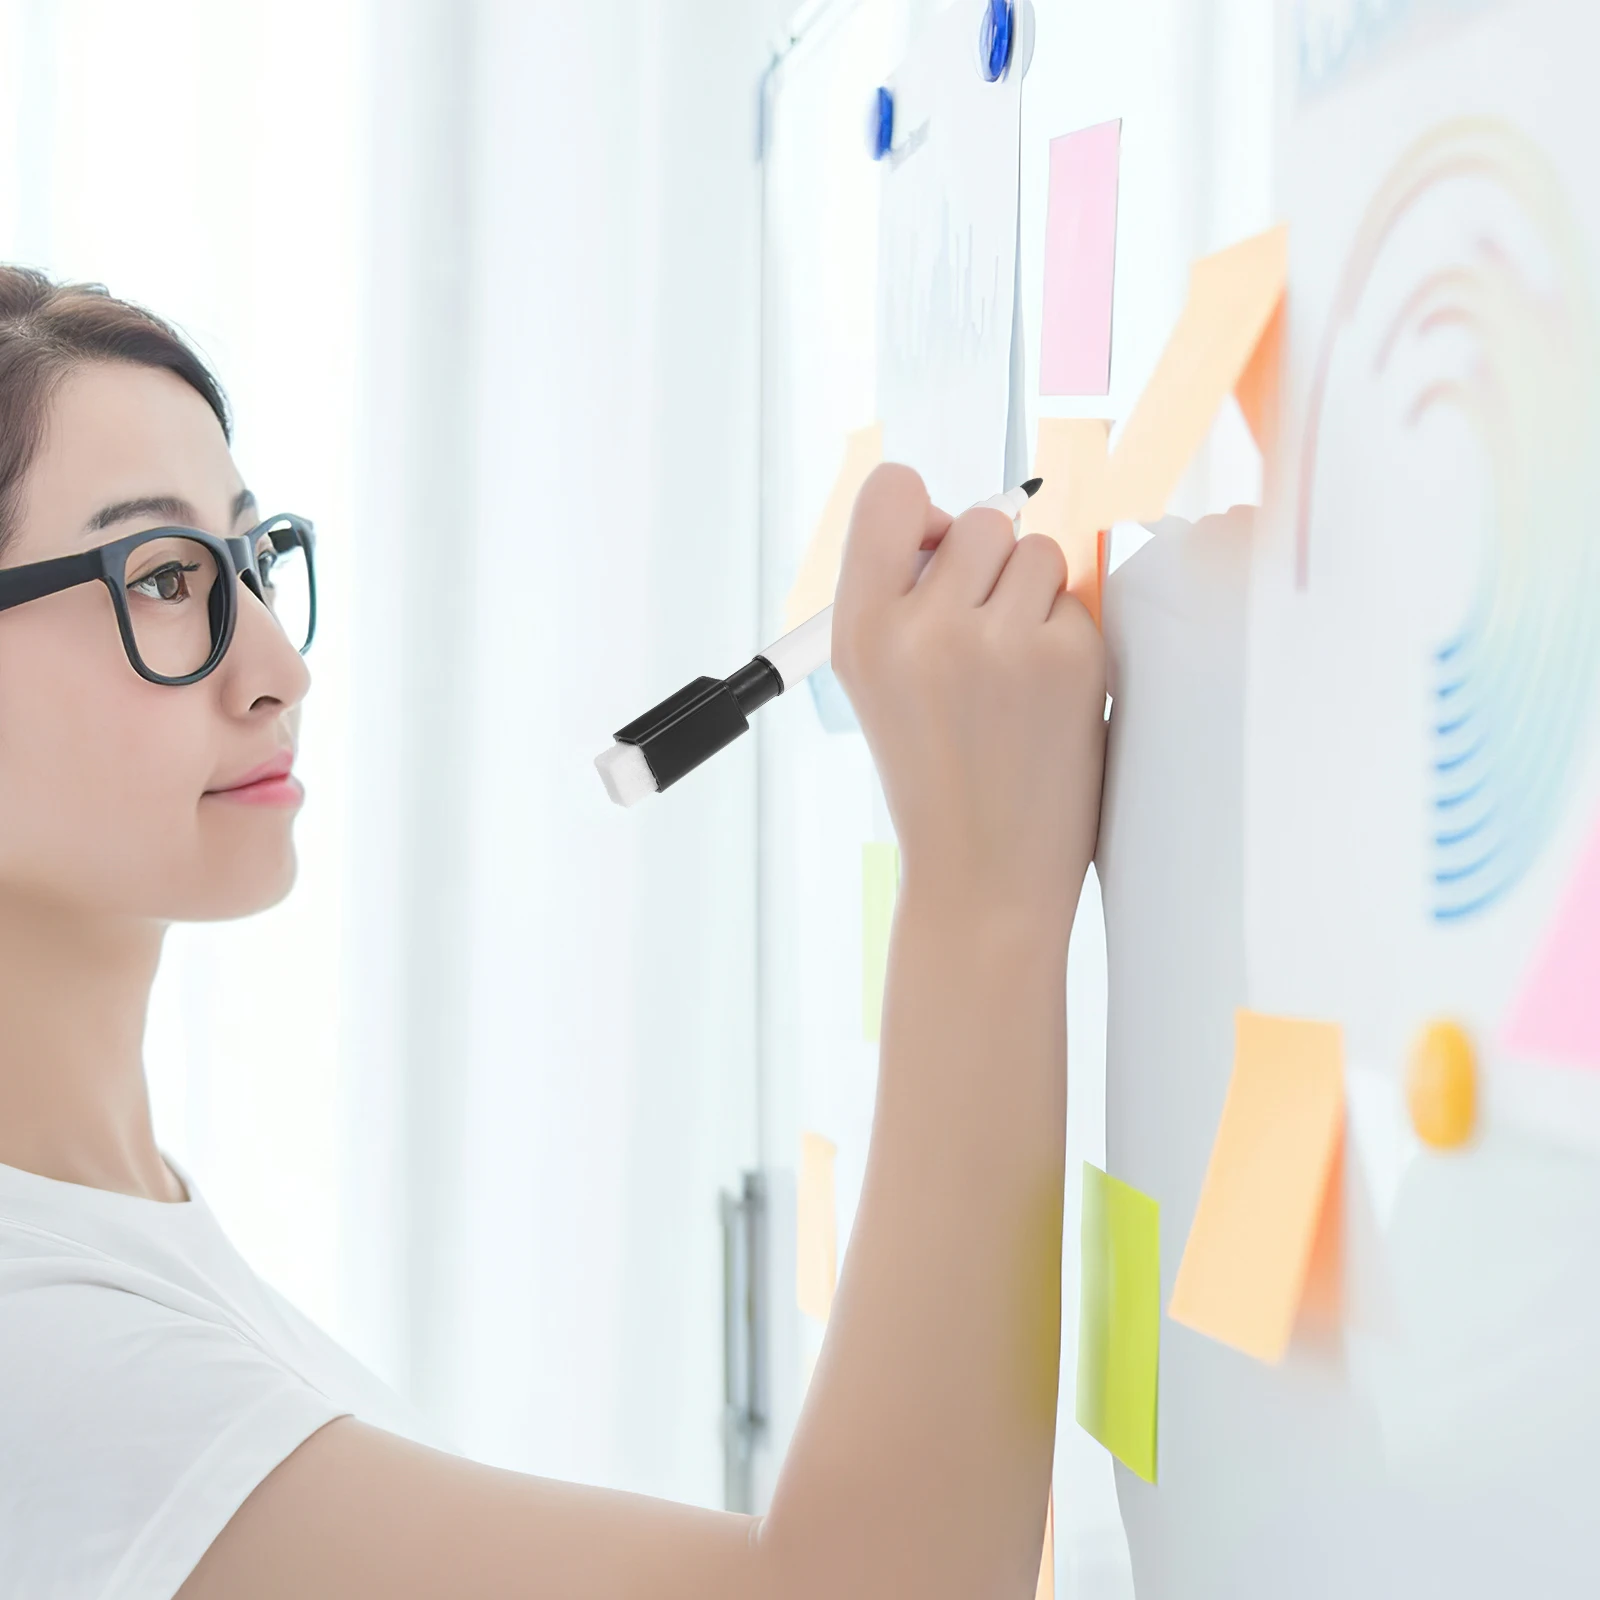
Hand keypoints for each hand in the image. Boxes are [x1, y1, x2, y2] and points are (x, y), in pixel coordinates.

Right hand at [831, 463, 1105, 935]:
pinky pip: (1076, 600)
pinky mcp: (1069, 660)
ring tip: (1010, 671)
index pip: (891, 490)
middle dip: (986, 566)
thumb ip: (895, 591)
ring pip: (1037, 550)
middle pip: (978, 520)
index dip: (921, 514)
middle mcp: (924, 628)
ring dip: (1032, 596)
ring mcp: (1001, 643)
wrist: (982, 872)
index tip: (932, 553)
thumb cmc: (931, 772)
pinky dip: (1066, 638)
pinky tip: (1043, 697)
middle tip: (977, 638)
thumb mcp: (872, 681)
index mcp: (861, 631)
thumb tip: (949, 517)